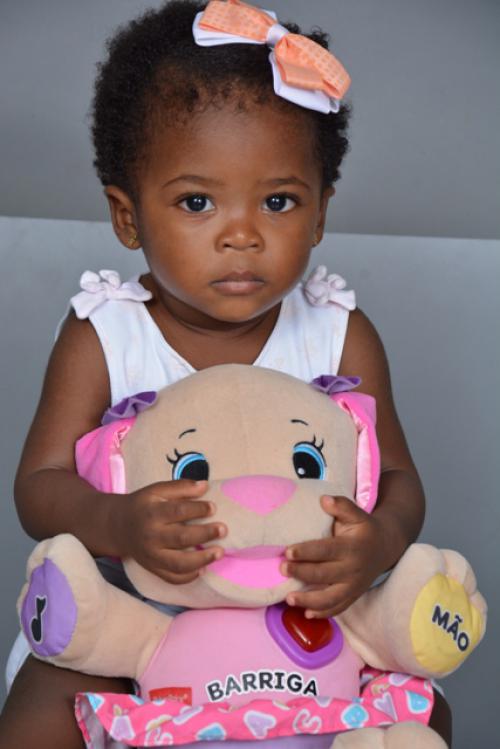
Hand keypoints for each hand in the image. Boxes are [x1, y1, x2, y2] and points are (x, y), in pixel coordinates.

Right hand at [112, 480, 225, 583]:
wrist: (118, 526)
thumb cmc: (143, 505)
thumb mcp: (157, 490)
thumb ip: (181, 487)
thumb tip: (204, 486)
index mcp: (152, 513)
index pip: (178, 511)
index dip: (198, 509)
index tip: (214, 507)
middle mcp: (151, 536)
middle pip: (181, 538)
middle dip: (205, 534)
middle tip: (223, 529)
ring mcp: (151, 556)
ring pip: (178, 564)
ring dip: (202, 559)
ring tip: (220, 552)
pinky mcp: (152, 569)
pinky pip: (172, 578)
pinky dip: (189, 576)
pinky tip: (203, 568)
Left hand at [282, 495, 389, 618]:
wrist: (386, 547)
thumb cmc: (364, 528)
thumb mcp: (357, 513)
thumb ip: (342, 506)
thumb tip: (324, 500)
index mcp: (352, 548)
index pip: (326, 551)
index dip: (307, 552)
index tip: (288, 551)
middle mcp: (353, 569)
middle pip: (324, 575)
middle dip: (301, 573)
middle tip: (282, 569)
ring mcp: (354, 586)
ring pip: (331, 598)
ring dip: (309, 601)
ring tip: (289, 599)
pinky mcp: (353, 595)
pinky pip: (338, 608)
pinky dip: (323, 613)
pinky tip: (306, 614)